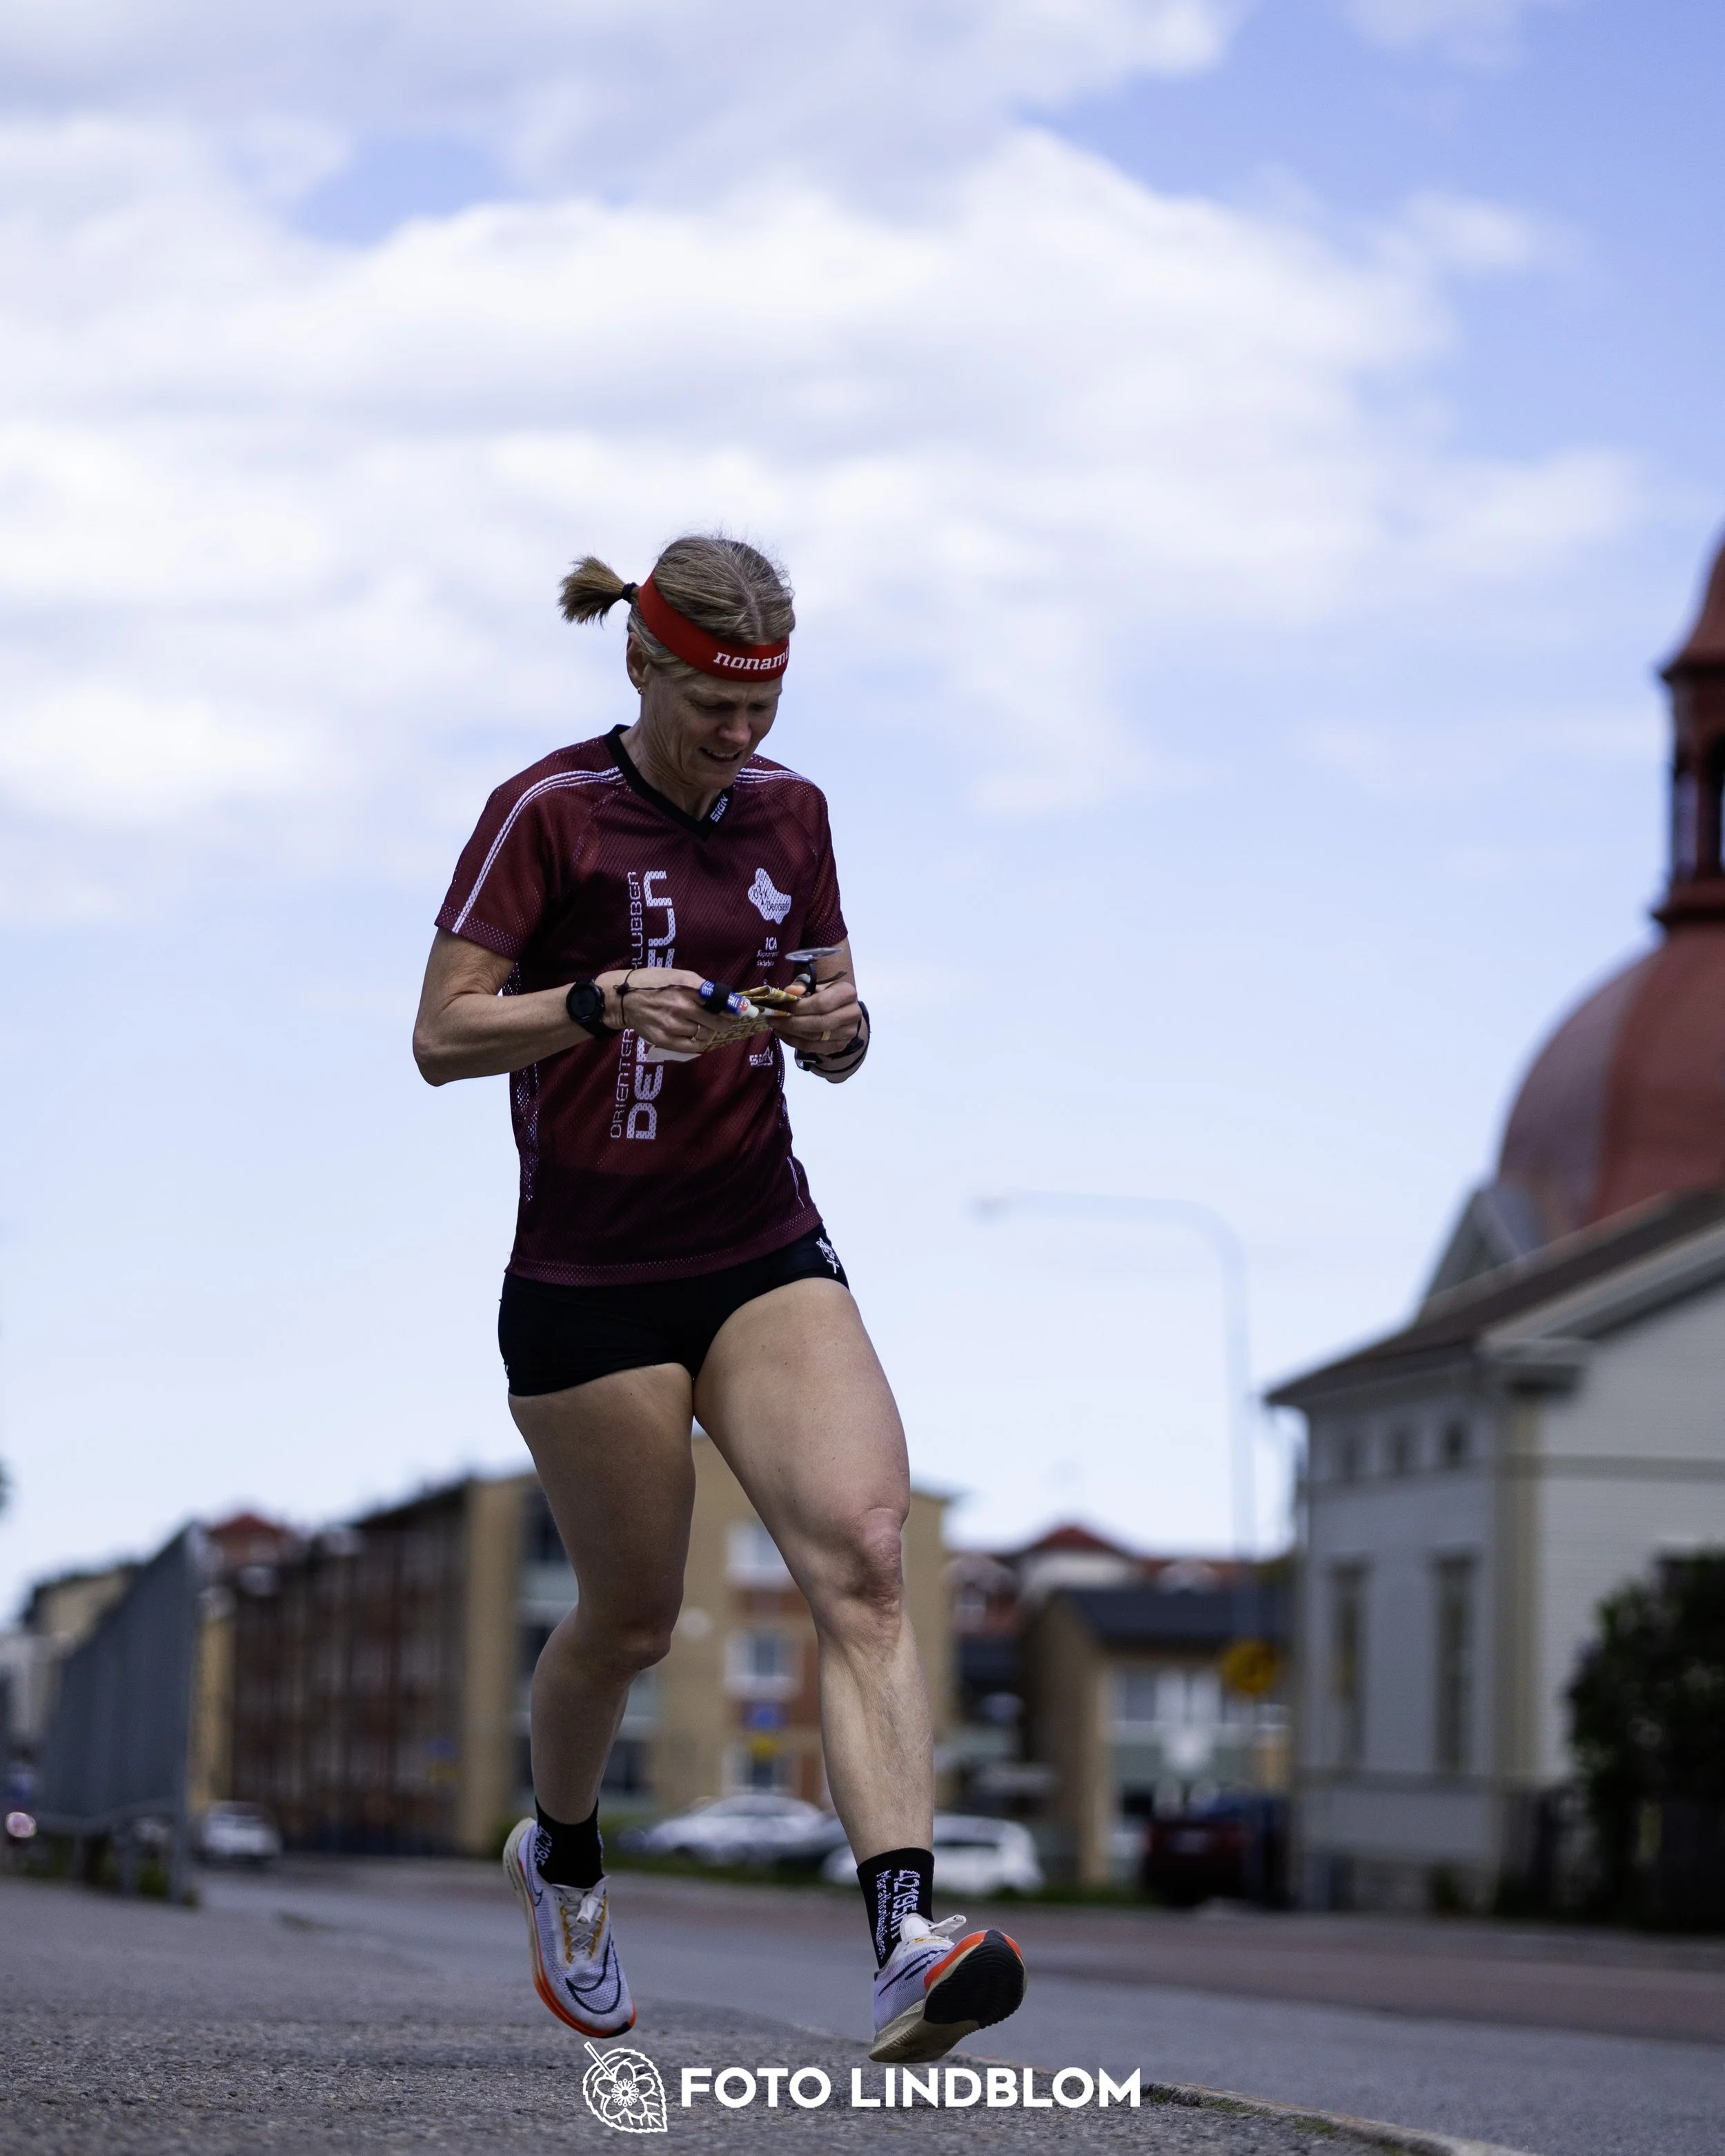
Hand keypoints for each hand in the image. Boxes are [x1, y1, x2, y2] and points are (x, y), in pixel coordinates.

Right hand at [598, 968, 751, 1055]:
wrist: (623, 1000)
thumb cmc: (653, 983)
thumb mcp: (677, 974)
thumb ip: (700, 985)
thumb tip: (725, 997)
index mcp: (686, 987)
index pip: (719, 1000)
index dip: (736, 1007)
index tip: (747, 1011)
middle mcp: (681, 1006)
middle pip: (716, 1021)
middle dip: (725, 1022)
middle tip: (726, 1021)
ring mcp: (672, 1025)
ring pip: (705, 1034)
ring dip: (710, 1032)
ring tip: (705, 1027)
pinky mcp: (664, 1040)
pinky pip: (692, 1046)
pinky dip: (700, 1043)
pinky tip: (697, 1036)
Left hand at [763, 971, 862, 1058]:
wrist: (843, 1011)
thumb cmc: (826, 995)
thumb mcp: (816, 985)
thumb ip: (801, 986)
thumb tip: (789, 991)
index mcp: (847, 993)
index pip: (821, 1003)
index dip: (799, 1007)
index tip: (781, 1007)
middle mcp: (852, 1013)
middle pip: (819, 1023)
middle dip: (792, 1022)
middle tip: (773, 1019)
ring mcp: (848, 1033)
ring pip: (815, 1037)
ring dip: (791, 1033)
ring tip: (776, 1027)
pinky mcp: (840, 1046)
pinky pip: (814, 1048)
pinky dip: (796, 1042)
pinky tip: (785, 1035)